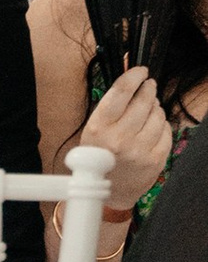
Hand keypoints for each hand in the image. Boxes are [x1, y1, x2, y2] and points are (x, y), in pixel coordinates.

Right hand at [74, 64, 171, 216]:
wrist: (108, 191)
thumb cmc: (99, 155)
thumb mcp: (94, 129)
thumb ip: (111, 105)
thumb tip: (131, 77)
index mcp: (99, 127)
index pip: (121, 91)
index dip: (134, 76)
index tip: (141, 71)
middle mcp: (119, 138)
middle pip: (143, 100)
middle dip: (148, 89)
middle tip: (148, 87)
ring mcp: (139, 150)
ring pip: (157, 114)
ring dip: (155, 107)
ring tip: (148, 110)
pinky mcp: (155, 159)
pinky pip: (166, 130)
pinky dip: (161, 125)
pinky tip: (153, 127)